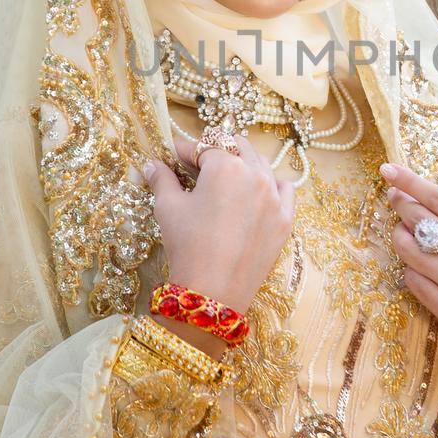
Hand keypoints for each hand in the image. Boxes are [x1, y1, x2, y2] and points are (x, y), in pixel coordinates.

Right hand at [141, 134, 294, 355]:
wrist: (214, 291)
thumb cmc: (188, 244)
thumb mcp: (168, 208)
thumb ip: (162, 179)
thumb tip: (151, 165)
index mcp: (226, 166)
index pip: (203, 147)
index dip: (184, 150)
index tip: (172, 155)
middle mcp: (255, 174)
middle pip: (236, 147)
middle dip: (216, 151)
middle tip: (198, 165)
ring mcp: (275, 197)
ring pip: (261, 165)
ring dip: (242, 164)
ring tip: (225, 179)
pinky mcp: (285, 219)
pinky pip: (284, 190)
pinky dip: (272, 185)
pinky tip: (258, 192)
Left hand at [381, 162, 437, 415]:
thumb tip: (422, 205)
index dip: (409, 182)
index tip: (389, 170)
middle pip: (420, 220)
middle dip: (401, 204)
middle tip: (394, 196)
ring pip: (409, 249)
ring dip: (400, 235)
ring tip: (402, 231)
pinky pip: (413, 279)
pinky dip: (411, 268)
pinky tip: (418, 265)